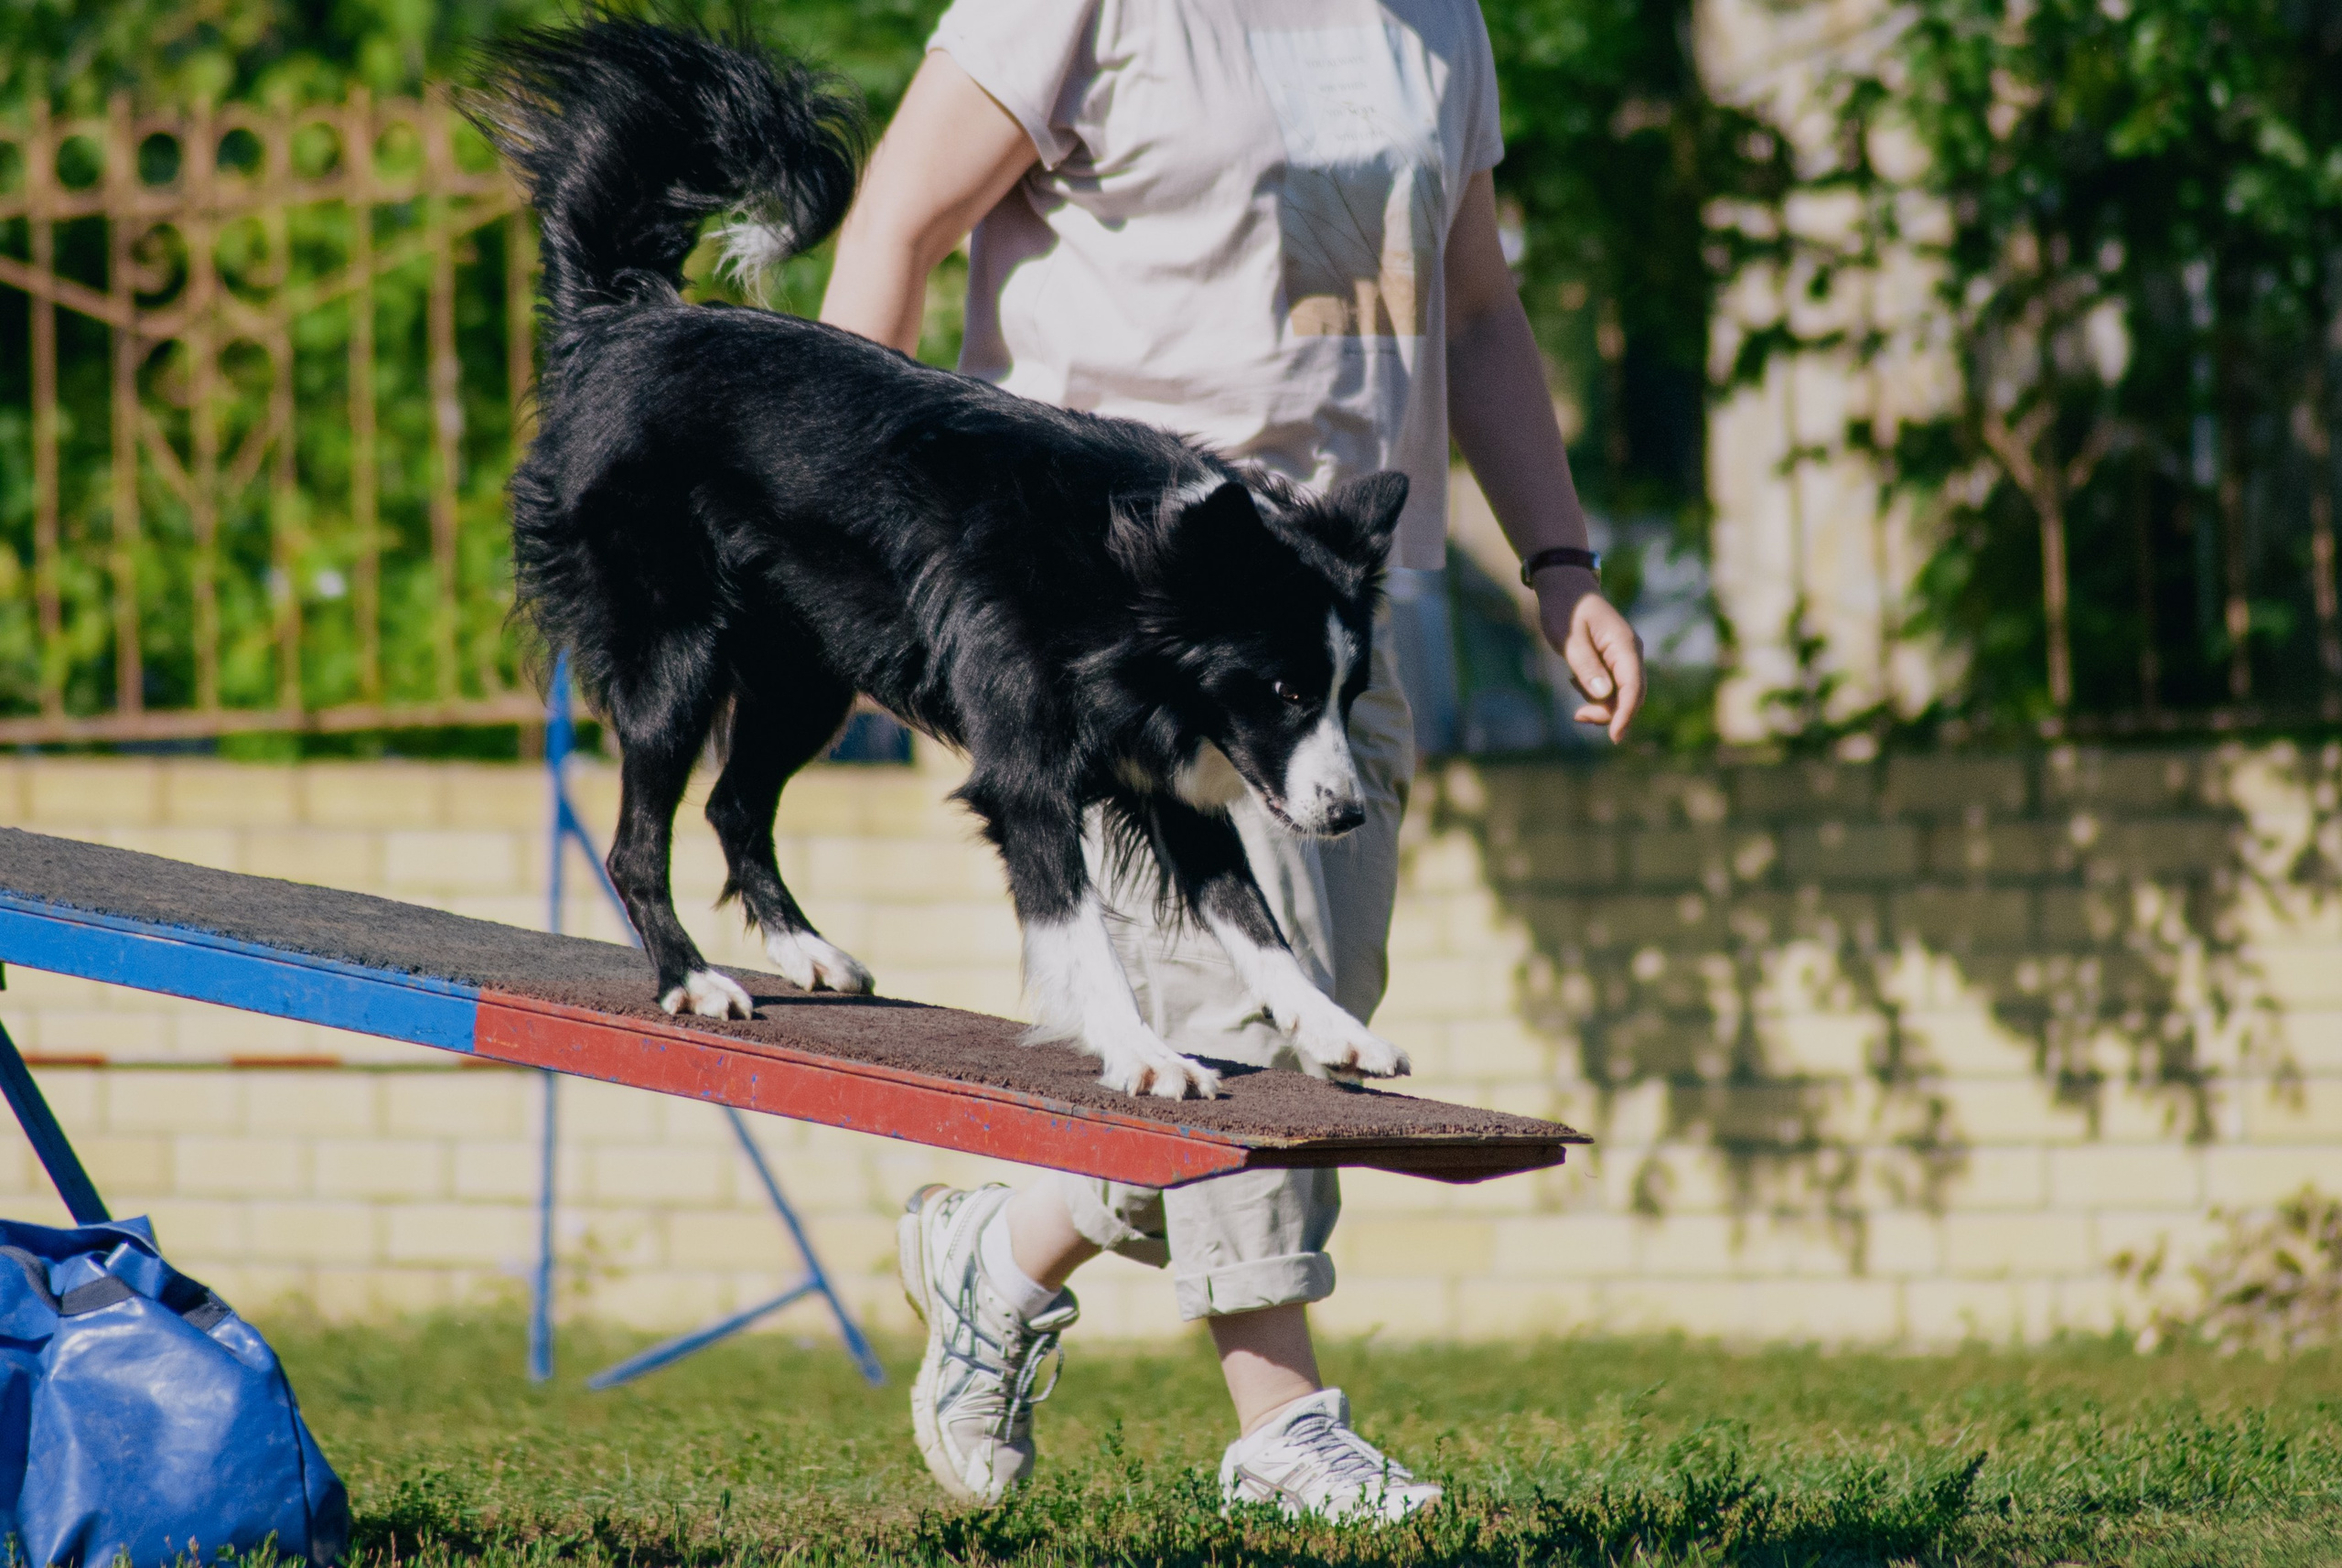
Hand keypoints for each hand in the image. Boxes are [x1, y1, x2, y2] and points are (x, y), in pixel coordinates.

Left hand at [1532, 566, 1645, 741]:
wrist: (1565, 586)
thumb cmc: (1566, 608)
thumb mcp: (1570, 638)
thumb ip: (1586, 666)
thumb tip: (1603, 694)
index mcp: (1624, 646)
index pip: (1633, 688)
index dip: (1625, 715)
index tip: (1615, 737)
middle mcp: (1630, 653)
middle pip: (1631, 696)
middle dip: (1609, 713)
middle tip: (1577, 716)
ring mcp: (1624, 657)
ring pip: (1621, 694)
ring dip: (1599, 702)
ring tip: (1571, 682)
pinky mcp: (1614, 660)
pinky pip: (1611, 686)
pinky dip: (1594, 691)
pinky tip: (1574, 678)